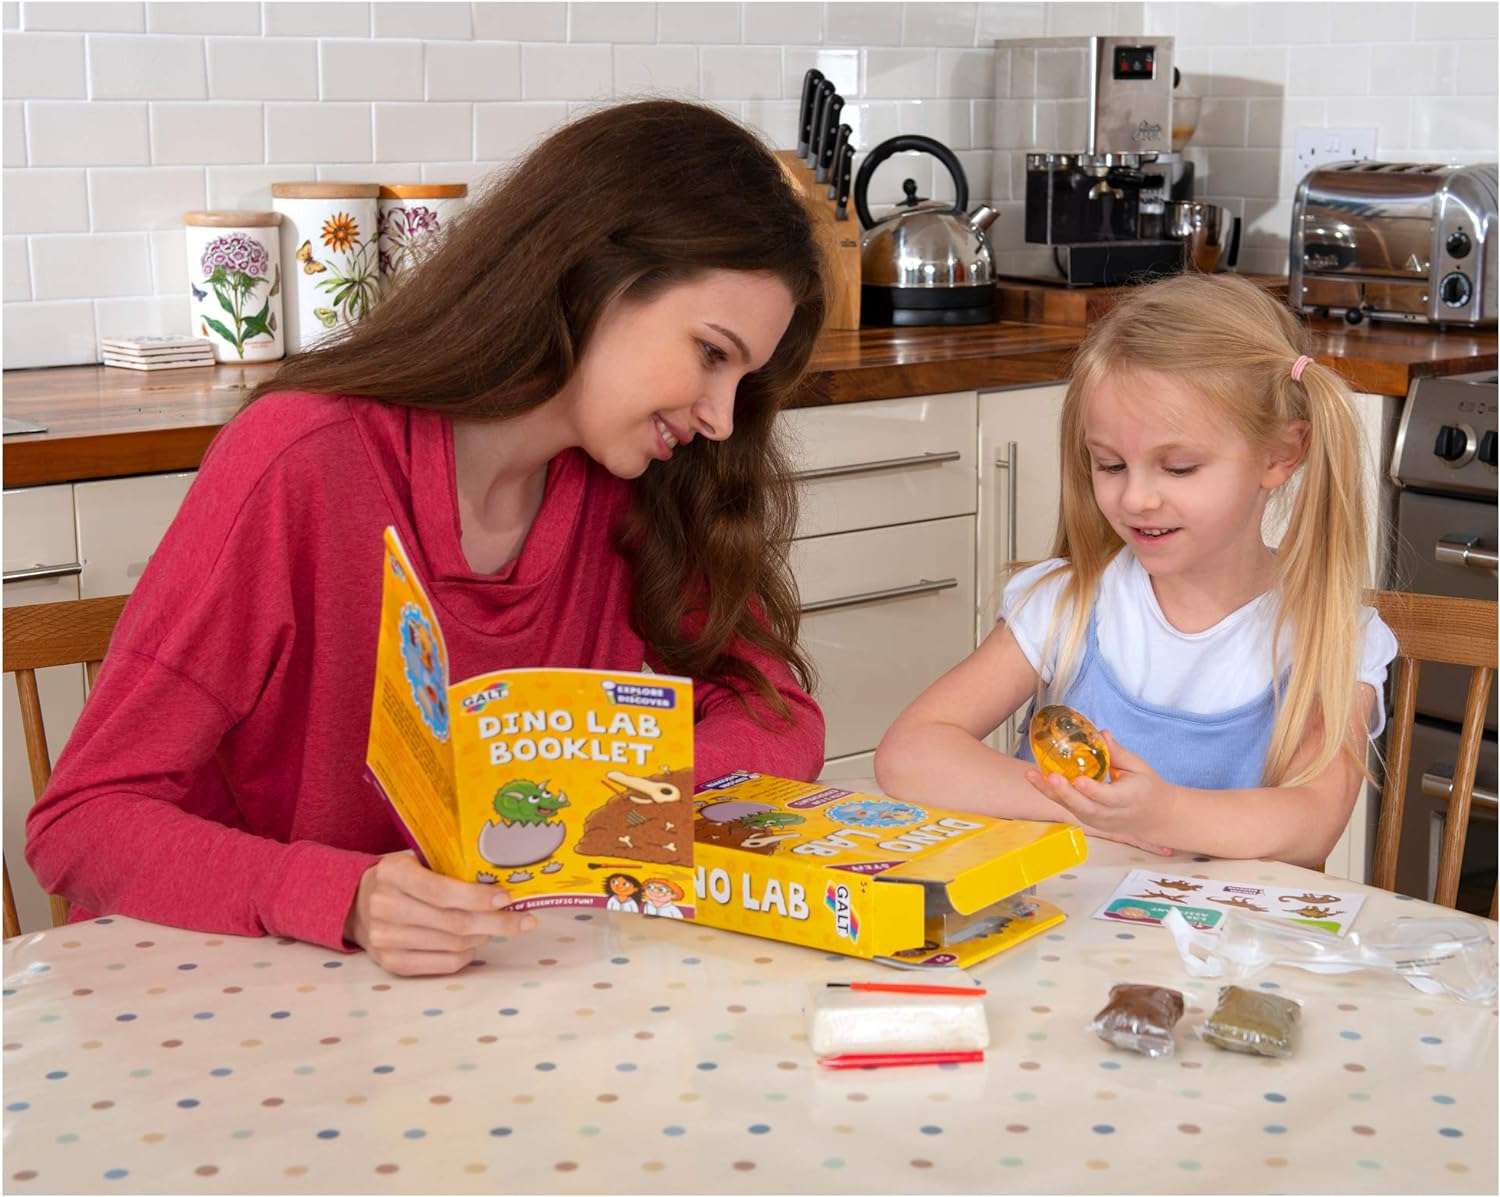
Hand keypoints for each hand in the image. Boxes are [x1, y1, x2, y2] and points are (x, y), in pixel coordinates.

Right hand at [344, 851, 537, 976]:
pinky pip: (443, 964)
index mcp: (392, 873)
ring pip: (453, 945)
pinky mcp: (390, 963)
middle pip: (453, 923)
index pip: (442, 892)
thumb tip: (502, 878)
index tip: (508, 898)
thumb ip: (448, 866)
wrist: (355, 904)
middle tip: (525, 921)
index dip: (478, 897)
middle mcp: (384, 907)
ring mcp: (385, 939)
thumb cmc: (400, 876)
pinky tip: (478, 942)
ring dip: (484, 937)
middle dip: (496, 923)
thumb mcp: (415, 858)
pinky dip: (468, 955)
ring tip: (500, 927)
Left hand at [1026, 730, 1180, 853]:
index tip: (1079, 780)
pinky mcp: (1089, 822)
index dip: (1092, 790)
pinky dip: (1053, 796)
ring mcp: (1099, 821)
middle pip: (1085, 808)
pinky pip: (1069, 809)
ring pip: (1072, 809)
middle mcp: (1111, 814)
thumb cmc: (1147, 788)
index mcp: (1128, 799)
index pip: (1108, 797)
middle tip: (1048, 777)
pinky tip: (1038, 781)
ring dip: (1051, 793)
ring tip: (1032, 776)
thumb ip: (1119, 753)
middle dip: (1065, 793)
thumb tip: (1101, 733)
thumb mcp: (1140, 767)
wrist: (1155, 818)